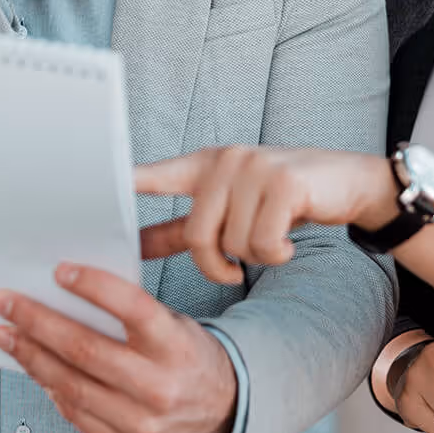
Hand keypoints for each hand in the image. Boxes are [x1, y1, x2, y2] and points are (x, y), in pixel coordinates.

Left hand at [0, 263, 237, 432]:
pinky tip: (36, 370)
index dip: (93, 287)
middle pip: (86, 350)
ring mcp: (142, 422)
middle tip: (8, 303)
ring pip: (72, 385)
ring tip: (8, 335)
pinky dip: (52, 390)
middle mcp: (160, 385)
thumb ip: (130, 311)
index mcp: (175, 344)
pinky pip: (77, 416)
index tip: (59, 271)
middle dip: (38, 322)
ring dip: (32, 356)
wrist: (222, 408)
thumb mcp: (173, 321)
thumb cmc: (187, 353)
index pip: (131, 308)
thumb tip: (68, 292)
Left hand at [135, 146, 398, 284]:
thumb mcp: (233, 204)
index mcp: (206, 165)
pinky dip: (277, 255)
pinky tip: (289, 243)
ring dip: (253, 259)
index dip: (122, 186)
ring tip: (271, 242)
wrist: (350, 181)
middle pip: (196, 235)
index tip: (83, 190)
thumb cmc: (284, 199)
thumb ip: (188, 224)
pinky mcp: (283, 182)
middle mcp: (225, 161)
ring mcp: (254, 168)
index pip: (154, 174)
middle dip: (214, 266)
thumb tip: (140, 244)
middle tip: (234, 271)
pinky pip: (263, 244)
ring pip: (232, 244)